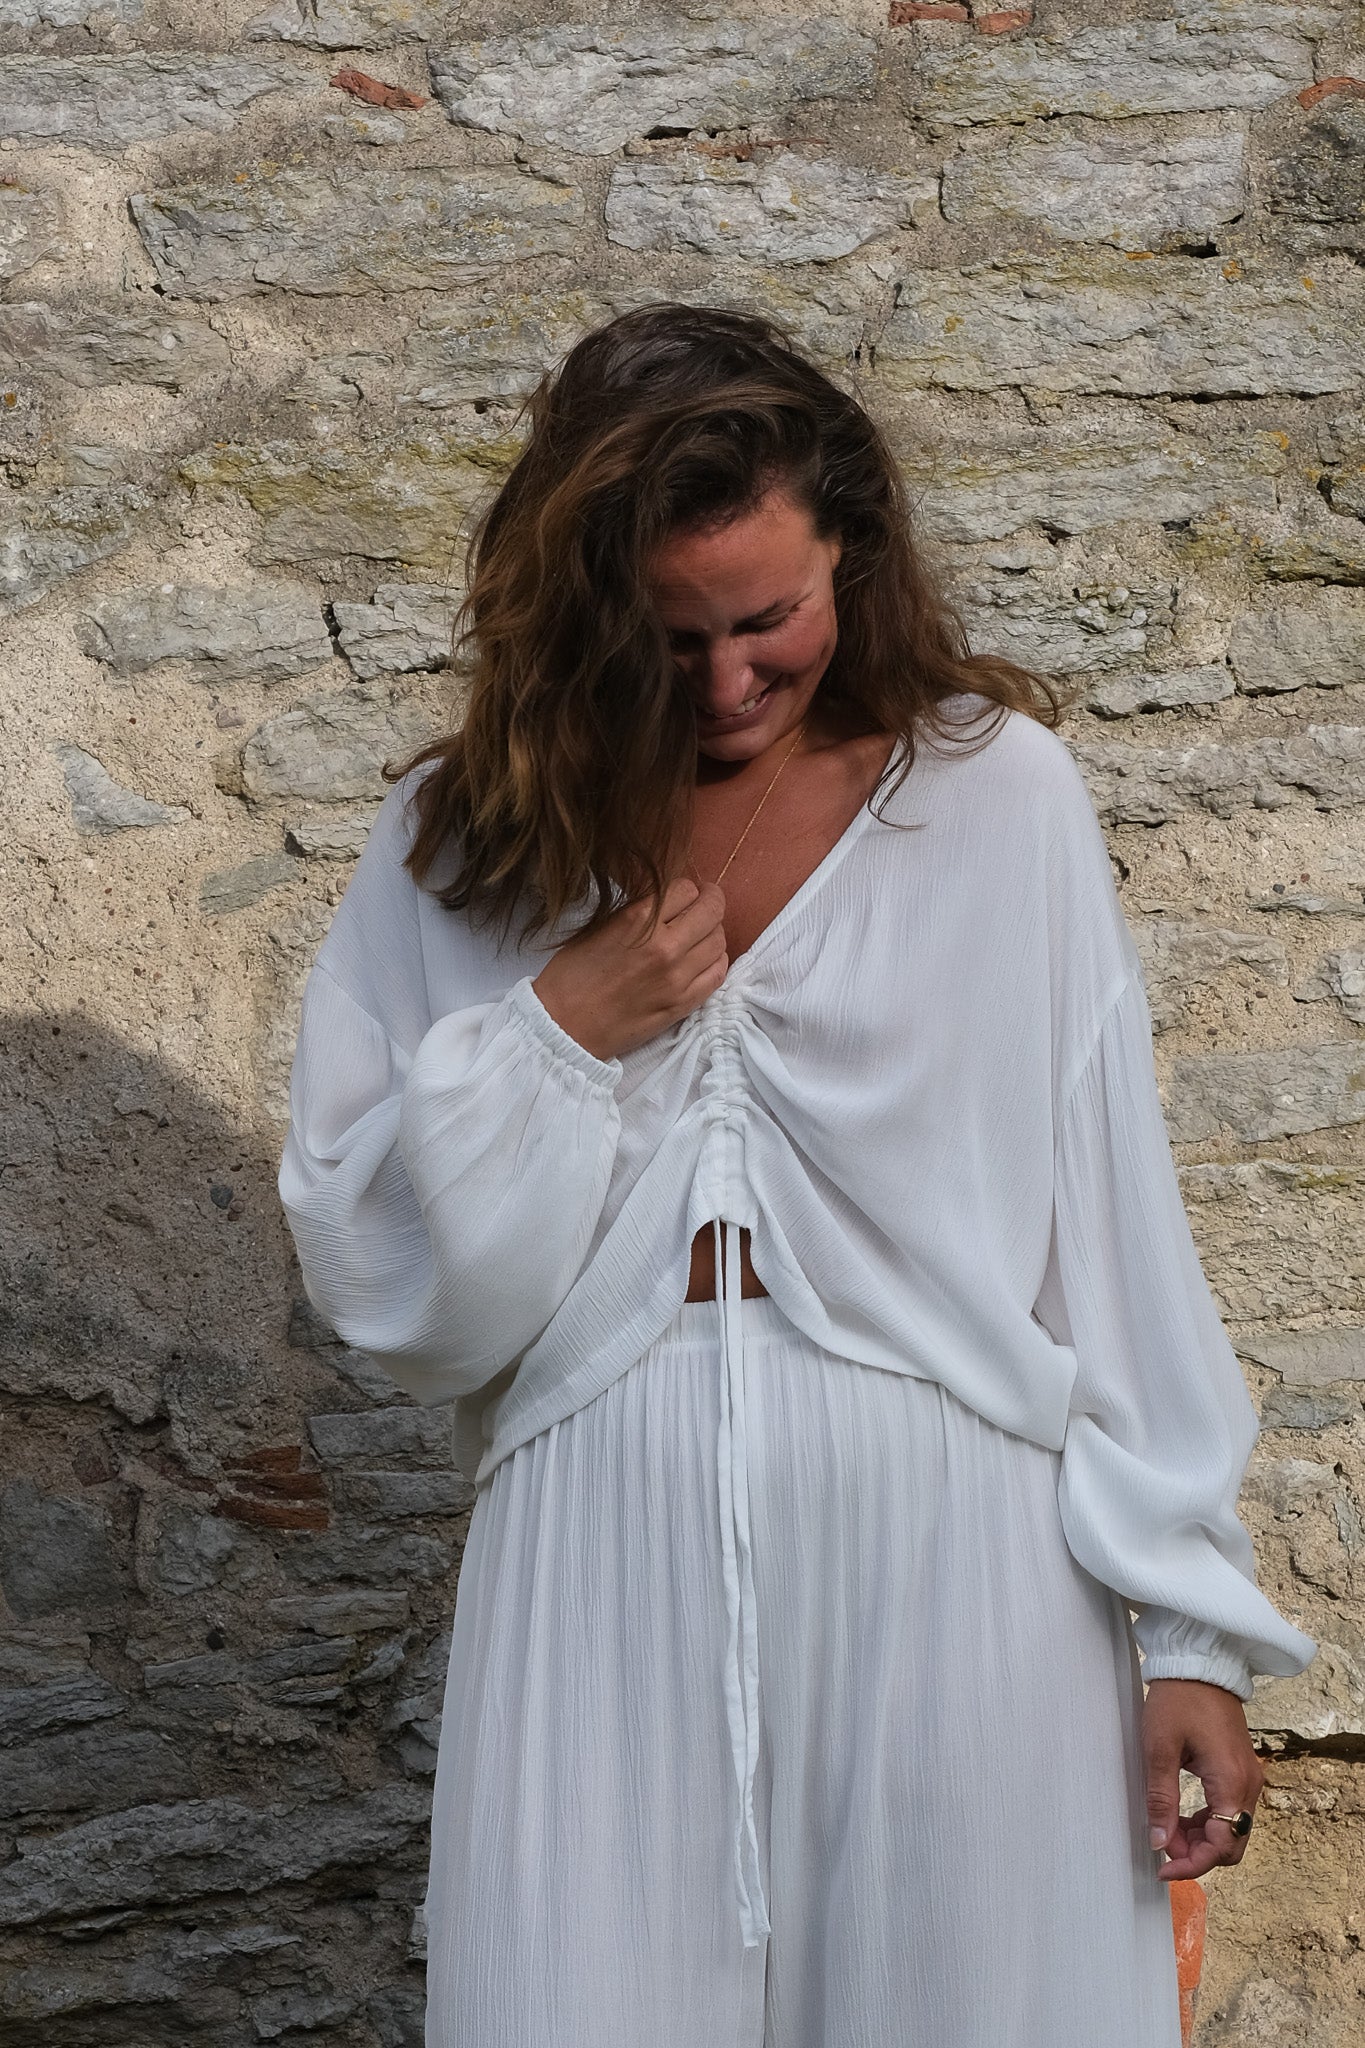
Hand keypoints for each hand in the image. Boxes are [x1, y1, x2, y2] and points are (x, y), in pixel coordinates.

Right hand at [531, 877, 728, 1062]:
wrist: (565, 1026)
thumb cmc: (571, 976)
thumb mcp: (598, 927)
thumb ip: (636, 911)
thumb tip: (666, 901)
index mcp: (639, 920)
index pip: (686, 889)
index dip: (686, 889)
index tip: (683, 895)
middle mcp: (665, 946)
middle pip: (712, 910)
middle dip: (710, 901)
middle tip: (704, 904)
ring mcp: (678, 977)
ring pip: (719, 941)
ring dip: (713, 931)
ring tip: (700, 934)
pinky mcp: (684, 1004)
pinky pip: (719, 973)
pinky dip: (716, 960)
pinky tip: (704, 959)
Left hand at [1142, 1677, 1264, 1881]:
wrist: (1200, 1664)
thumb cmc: (1179, 1699)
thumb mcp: (1159, 1748)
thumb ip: (1161, 1798)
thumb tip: (1158, 1841)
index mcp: (1231, 1783)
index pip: (1222, 1846)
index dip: (1192, 1864)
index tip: (1162, 1868)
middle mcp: (1248, 1786)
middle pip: (1232, 1844)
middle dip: (1198, 1855)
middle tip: (1162, 1847)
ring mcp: (1248, 1778)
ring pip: (1232, 1830)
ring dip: (1201, 1840)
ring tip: (1166, 1829)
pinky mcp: (1240, 1770)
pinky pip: (1230, 1811)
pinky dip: (1208, 1822)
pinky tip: (1182, 1816)